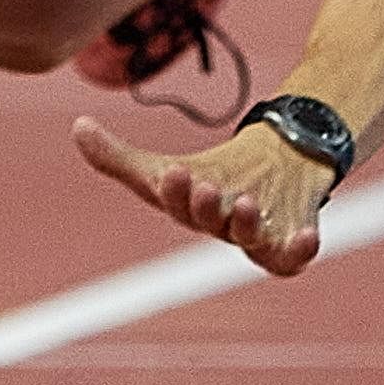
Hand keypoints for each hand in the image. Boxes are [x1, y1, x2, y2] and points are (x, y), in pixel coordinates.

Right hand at [74, 114, 328, 275]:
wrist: (277, 175)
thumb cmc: (211, 178)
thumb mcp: (161, 167)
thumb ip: (116, 157)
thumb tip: (77, 126)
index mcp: (187, 212)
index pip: (175, 204)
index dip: (174, 192)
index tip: (173, 170)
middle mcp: (220, 230)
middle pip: (210, 224)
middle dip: (205, 208)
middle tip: (205, 188)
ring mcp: (256, 240)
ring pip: (250, 240)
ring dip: (245, 225)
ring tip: (246, 204)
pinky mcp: (291, 246)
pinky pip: (294, 258)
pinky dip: (300, 251)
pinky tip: (306, 236)